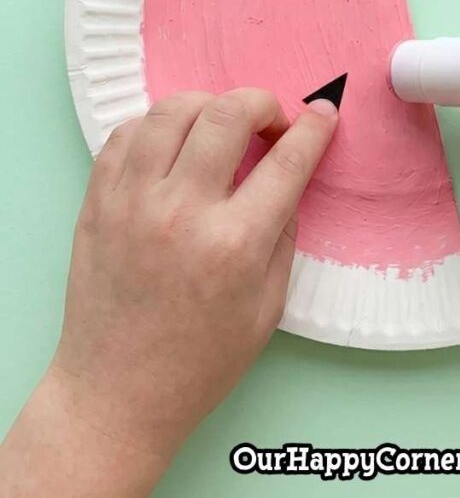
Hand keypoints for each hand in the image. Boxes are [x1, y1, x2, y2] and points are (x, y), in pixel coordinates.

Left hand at [50, 88, 336, 459]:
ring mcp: (132, 203)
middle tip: (270, 123)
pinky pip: (126, 135)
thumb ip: (283, 234)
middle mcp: (182, 213)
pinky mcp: (97, 204)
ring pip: (171, 111)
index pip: (286, 161)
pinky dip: (157, 126)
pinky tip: (174, 145)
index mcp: (235, 244)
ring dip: (208, 106)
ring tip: (220, 127)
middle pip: (227, 115)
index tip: (323, 113)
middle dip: (262, 103)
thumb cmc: (200, 362)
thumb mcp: (268, 307)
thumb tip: (289, 177)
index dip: (313, 128)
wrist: (117, 394)